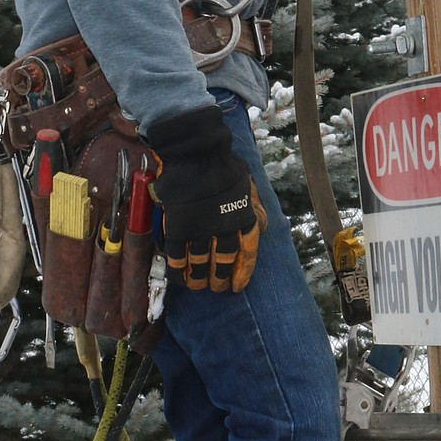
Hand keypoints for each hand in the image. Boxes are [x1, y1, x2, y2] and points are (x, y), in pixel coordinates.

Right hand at [147, 106, 266, 292]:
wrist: (195, 153)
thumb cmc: (222, 165)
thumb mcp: (246, 184)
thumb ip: (254, 206)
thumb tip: (263, 226)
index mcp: (242, 218)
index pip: (247, 252)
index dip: (243, 272)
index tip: (238, 287)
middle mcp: (223, 228)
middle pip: (223, 261)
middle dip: (220, 277)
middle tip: (217, 287)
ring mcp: (199, 229)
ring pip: (200, 263)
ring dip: (199, 279)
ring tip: (198, 287)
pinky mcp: (177, 227)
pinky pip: (177, 256)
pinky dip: (178, 270)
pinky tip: (179, 278)